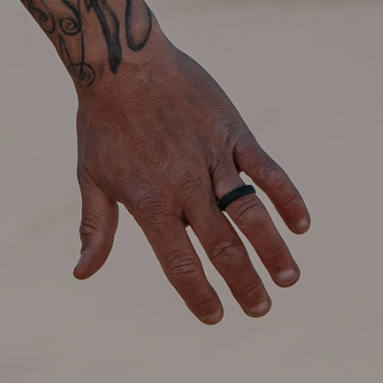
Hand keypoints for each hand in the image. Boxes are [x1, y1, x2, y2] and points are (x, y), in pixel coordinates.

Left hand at [73, 33, 308, 321]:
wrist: (122, 64)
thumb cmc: (102, 125)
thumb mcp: (91, 179)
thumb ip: (95, 230)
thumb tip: (81, 274)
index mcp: (149, 203)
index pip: (180, 263)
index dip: (199, 295)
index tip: (215, 318)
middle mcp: (185, 186)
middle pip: (222, 246)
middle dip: (244, 283)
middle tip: (260, 309)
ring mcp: (212, 159)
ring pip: (250, 214)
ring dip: (273, 249)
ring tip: (288, 278)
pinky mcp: (233, 133)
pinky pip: (267, 170)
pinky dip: (286, 197)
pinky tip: (301, 224)